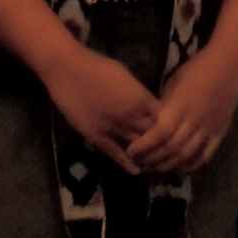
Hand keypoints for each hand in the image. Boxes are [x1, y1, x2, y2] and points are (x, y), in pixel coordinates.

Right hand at [39, 46, 161, 173]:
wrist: (68, 70)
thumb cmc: (98, 66)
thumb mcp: (127, 76)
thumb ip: (138, 93)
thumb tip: (148, 104)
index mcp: (140, 98)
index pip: (162, 118)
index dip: (167, 125)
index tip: (169, 130)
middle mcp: (130, 115)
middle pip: (152, 135)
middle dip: (159, 142)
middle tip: (163, 150)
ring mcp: (113, 127)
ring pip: (136, 146)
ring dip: (144, 154)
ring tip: (152, 162)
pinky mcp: (96, 135)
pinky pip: (115, 153)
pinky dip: (126, 163)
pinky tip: (135, 171)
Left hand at [129, 43, 237, 176]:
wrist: (228, 63)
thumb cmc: (196, 69)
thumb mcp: (173, 83)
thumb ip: (163, 107)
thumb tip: (150, 124)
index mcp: (180, 105)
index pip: (159, 133)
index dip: (144, 145)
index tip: (130, 151)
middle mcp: (194, 120)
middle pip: (171, 148)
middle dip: (152, 158)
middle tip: (140, 162)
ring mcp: (209, 127)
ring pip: (186, 155)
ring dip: (169, 165)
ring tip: (156, 168)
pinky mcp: (220, 132)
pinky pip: (206, 154)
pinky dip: (192, 164)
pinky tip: (181, 168)